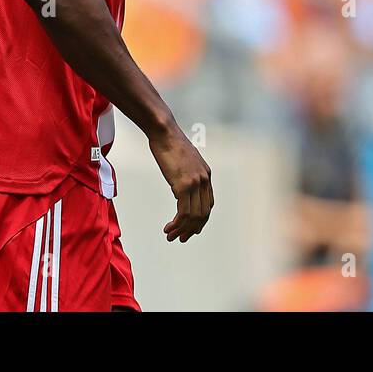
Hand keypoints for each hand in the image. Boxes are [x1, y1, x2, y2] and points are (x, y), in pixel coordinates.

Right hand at [149, 126, 213, 242]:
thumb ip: (186, 174)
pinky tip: (169, 228)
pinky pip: (184, 211)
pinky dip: (177, 223)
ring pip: (194, 216)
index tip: (190, 230)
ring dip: (182, 230)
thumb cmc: (169, 143)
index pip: (208, 205)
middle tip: (181, 239)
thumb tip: (181, 187)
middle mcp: (204, 180)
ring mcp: (195, 182)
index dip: (200, 220)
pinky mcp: (184, 184)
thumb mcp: (183, 161)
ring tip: (171, 236)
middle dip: (192, 229)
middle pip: (203, 213)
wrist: (164, 132)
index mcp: (206, 175)